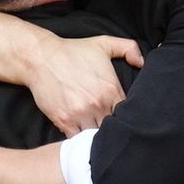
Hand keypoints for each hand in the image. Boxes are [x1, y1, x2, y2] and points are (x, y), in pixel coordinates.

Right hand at [24, 34, 144, 134]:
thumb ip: (128, 48)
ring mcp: (81, 114)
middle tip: (109, 129)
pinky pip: (77, 139)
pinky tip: (82, 136)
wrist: (41, 57)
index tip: (121, 119)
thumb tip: (141, 63)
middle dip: (112, 130)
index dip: (126, 119)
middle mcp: (98, 104)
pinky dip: (80, 140)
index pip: (127, 115)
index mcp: (111, 90)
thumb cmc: (73, 51)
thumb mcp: (103, 43)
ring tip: (96, 135)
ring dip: (96, 137)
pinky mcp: (64, 121)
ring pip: (95, 136)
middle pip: (113, 128)